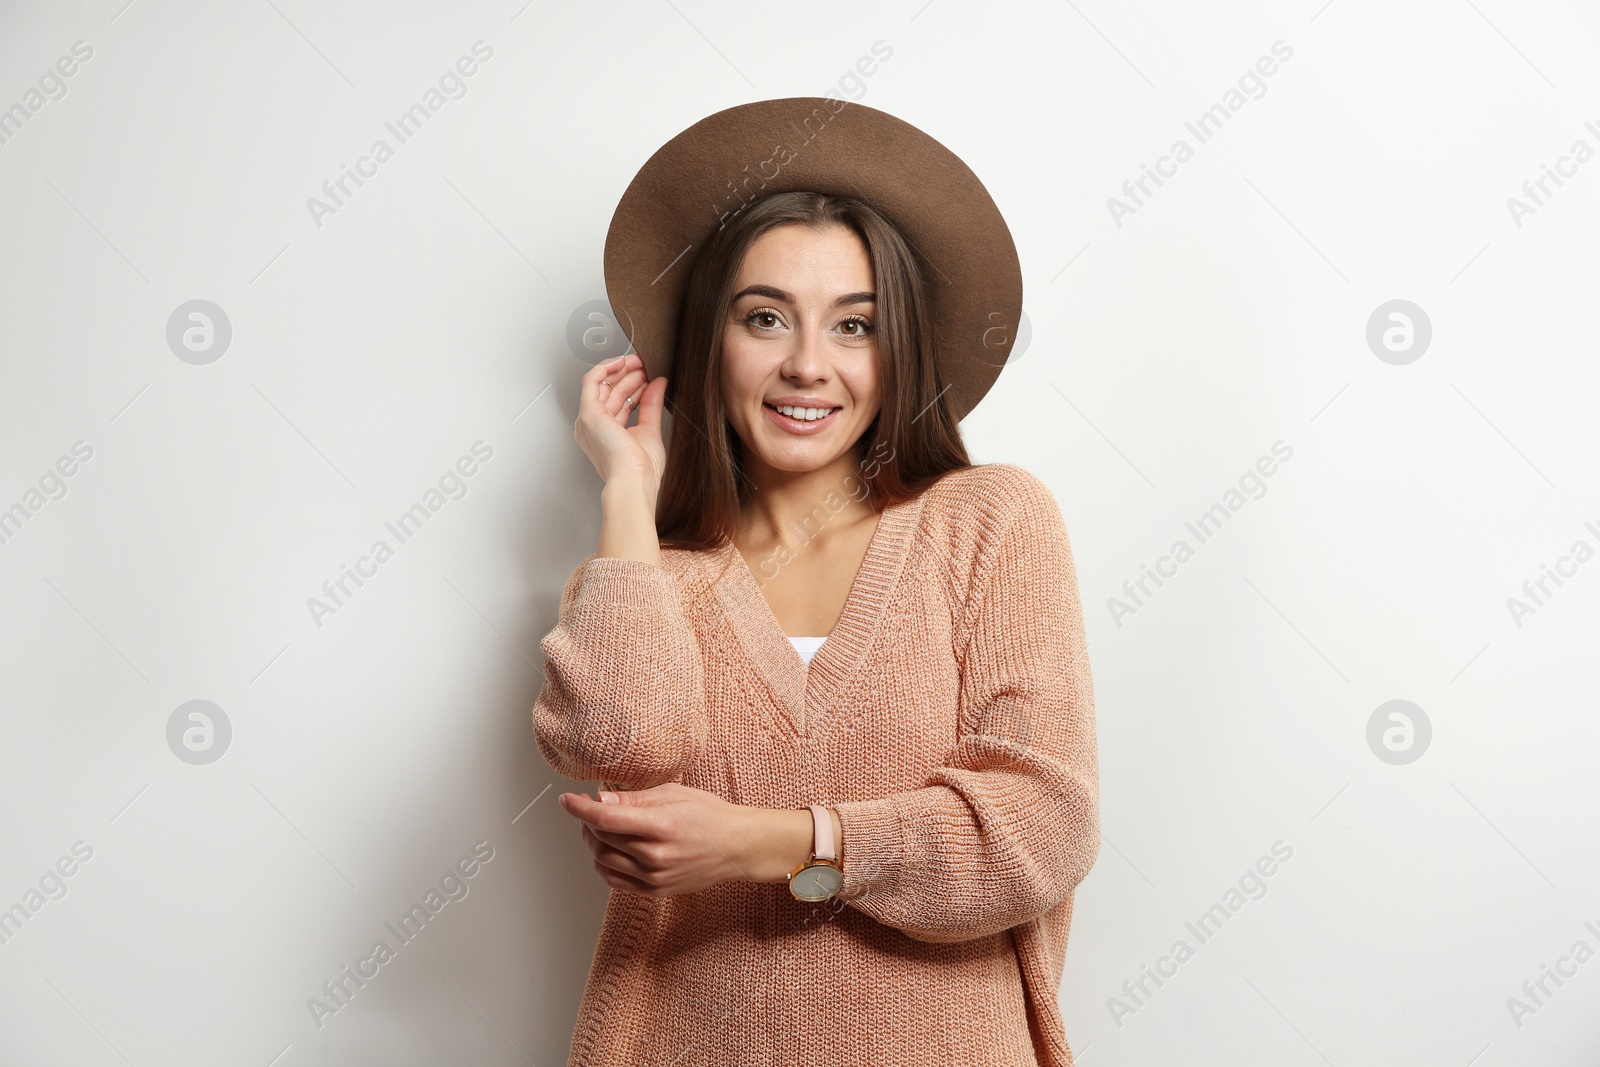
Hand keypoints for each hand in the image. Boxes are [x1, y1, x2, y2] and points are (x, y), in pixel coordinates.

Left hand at [558, 782, 800, 896]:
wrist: (737, 847)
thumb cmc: (710, 816)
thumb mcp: (674, 794)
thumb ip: (634, 799)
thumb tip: (601, 800)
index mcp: (661, 826)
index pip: (606, 818)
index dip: (580, 808)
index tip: (567, 799)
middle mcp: (656, 855)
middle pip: (601, 838)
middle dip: (587, 820)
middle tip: (590, 806)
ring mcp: (655, 877)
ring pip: (603, 860)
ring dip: (593, 842)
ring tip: (601, 826)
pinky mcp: (655, 890)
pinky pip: (615, 880)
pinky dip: (603, 864)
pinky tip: (609, 849)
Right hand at [574, 353, 669, 494]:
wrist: (634, 481)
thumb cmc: (641, 469)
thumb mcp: (650, 429)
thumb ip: (652, 405)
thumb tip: (658, 384)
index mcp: (606, 434)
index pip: (618, 402)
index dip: (633, 386)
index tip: (648, 376)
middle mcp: (594, 427)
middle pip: (610, 392)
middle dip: (628, 375)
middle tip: (646, 366)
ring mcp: (589, 420)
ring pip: (601, 384)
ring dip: (621, 370)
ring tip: (640, 362)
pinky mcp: (589, 413)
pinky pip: (591, 380)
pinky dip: (605, 367)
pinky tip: (622, 361)